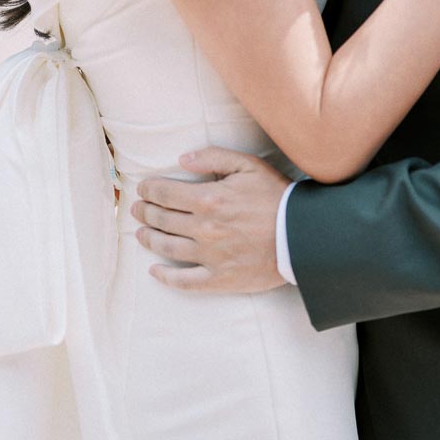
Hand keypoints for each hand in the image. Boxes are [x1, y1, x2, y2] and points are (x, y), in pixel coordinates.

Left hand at [132, 148, 289, 292]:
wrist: (302, 235)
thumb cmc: (276, 196)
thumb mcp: (248, 165)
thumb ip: (213, 158)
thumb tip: (182, 160)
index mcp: (209, 199)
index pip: (165, 193)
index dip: (149, 190)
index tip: (142, 189)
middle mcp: (204, 229)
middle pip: (162, 220)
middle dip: (145, 212)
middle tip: (137, 209)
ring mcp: (211, 256)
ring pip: (167, 248)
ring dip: (149, 239)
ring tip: (141, 233)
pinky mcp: (220, 279)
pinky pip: (185, 281)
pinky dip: (166, 277)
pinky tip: (155, 271)